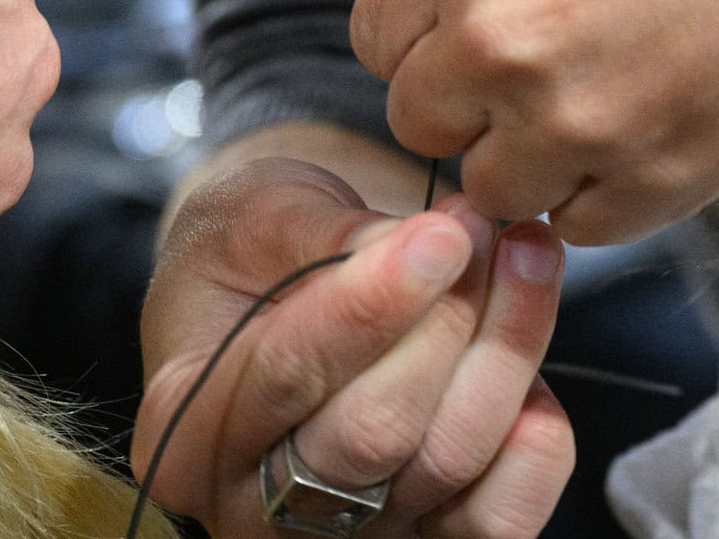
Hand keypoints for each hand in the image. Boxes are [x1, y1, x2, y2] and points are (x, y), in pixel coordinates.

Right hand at [133, 158, 571, 538]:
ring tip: (525, 256)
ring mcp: (343, 537)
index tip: (444, 233)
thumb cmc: (257, 249)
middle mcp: (252, 506)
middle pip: (376, 432)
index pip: (286, 374)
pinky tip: (534, 366)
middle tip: (483, 228)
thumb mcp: (258, 213)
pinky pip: (497, 521)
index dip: (374, 303)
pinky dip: (535, 448)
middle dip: (447, 320)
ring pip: (446, 461)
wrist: (280, 287)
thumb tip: (427, 246)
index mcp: (184, 428)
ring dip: (505, 349)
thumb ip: (327, 234)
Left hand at [352, 0, 718, 243]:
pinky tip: (670, 138)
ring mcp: (577, 118)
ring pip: (493, 192)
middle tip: (554, 85)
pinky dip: (611, 200)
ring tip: (619, 115)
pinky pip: (581, 228)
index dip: (426, 48)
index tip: (478, 45)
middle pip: (419, 123)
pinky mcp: (660, 183)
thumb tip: (466, 12)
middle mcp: (501, 34)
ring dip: (540, 170)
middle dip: (474, 116)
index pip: (374, 38)